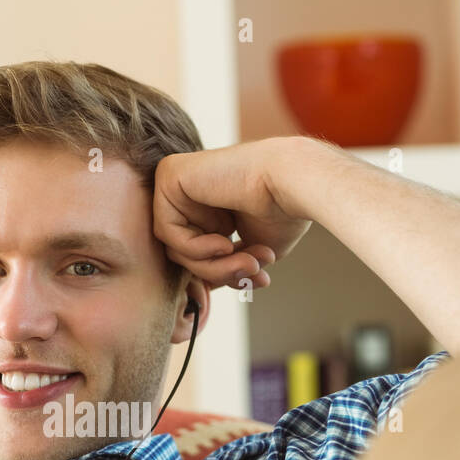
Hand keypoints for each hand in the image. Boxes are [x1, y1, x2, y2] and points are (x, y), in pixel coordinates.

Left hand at [152, 137, 312, 291]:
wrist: (294, 182)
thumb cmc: (283, 213)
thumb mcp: (251, 251)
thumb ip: (224, 265)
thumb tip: (204, 285)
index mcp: (210, 205)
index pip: (198, 253)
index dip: (222, 274)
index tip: (254, 280)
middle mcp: (191, 192)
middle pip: (184, 253)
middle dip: (218, 271)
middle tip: (252, 272)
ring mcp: (177, 181)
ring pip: (175, 246)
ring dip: (211, 266)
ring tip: (246, 262)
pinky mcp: (169, 174)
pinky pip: (165, 230)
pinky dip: (195, 248)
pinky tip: (224, 243)